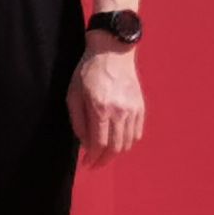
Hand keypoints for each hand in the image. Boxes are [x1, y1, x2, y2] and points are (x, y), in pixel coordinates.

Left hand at [70, 42, 144, 166]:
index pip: (99, 144)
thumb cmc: (88, 71)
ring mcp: (132, 109)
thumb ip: (78, 122)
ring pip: (127, 143)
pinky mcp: (140, 107)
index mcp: (100, 108)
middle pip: (115, 148)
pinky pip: (137, 133)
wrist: (112, 50)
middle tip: (95, 164)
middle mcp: (119, 111)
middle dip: (104, 161)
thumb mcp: (73, 94)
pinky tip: (117, 141)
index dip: (93, 158)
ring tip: (104, 153)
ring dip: (115, 153)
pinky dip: (127, 142)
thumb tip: (85, 143)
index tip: (87, 164)